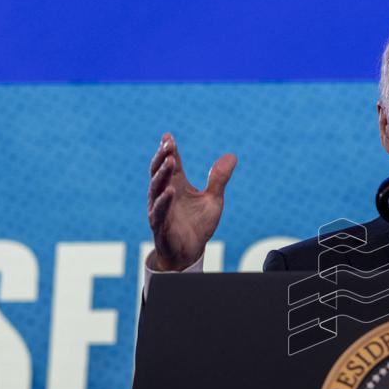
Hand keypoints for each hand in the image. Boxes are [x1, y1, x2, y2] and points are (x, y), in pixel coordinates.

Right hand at [148, 133, 236, 270]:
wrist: (189, 252)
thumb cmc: (197, 225)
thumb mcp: (213, 199)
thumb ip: (219, 179)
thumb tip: (232, 156)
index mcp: (176, 185)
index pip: (170, 164)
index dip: (169, 150)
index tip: (169, 136)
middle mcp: (164, 194)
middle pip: (159, 172)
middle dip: (162, 157)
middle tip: (168, 144)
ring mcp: (160, 209)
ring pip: (156, 189)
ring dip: (162, 175)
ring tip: (169, 162)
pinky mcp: (160, 226)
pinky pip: (160, 212)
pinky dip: (164, 201)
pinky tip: (169, 191)